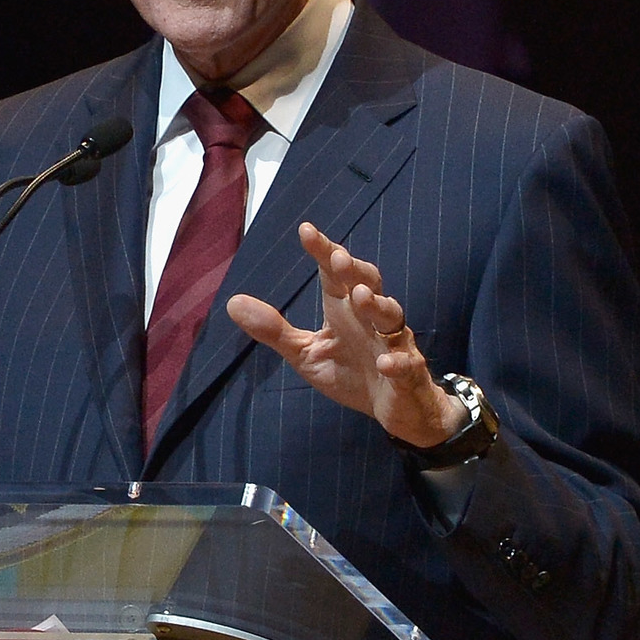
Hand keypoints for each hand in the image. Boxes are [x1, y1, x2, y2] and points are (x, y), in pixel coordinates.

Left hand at [226, 221, 464, 447]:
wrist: (393, 409)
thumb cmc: (351, 373)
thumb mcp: (306, 353)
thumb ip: (274, 330)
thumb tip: (232, 302)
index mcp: (345, 310)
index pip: (335, 274)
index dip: (323, 251)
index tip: (306, 230)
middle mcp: (371, 320)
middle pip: (369, 284)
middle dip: (356, 270)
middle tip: (338, 259)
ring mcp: (393, 344)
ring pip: (391, 317)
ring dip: (377, 306)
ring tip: (360, 296)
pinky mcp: (407, 374)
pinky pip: (406, 364)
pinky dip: (398, 362)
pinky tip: (386, 363)